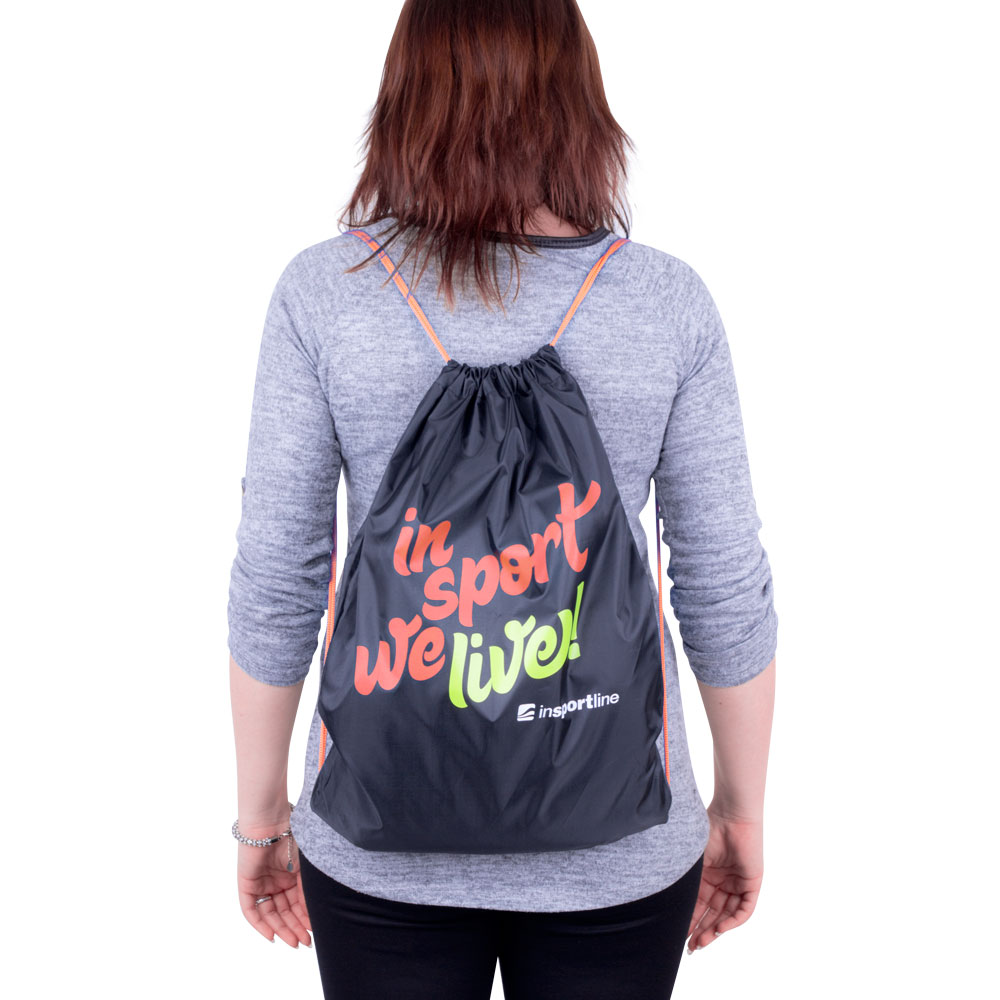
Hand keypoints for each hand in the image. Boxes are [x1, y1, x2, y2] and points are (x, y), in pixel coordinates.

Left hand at [237, 817, 312, 947]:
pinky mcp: (247, 885)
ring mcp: (262, 884)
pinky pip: (251, 910)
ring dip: (281, 929)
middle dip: (295, 928)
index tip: (314, 932)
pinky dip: (260, 924)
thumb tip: (314, 914)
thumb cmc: (293, 838)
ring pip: (270, 914)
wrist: (272, 824)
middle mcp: (276, 882)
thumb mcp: (305, 868)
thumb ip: (307, 891)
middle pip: (284, 912)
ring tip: (293, 941)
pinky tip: (271, 935)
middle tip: (304, 943)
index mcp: (292, 876)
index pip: (297, 904)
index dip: (305, 919)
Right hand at [686, 803, 763, 952]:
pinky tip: (719, 928)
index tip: (677, 936)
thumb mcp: (692, 861)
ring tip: (701, 942)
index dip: (689, 921)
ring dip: (714, 930)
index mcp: (706, 876)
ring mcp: (737, 884)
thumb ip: (684, 880)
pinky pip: (744, 909)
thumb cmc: (707, 830)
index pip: (698, 904)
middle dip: (701, 931)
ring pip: (727, 915)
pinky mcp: (752, 884)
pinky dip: (732, 921)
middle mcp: (722, 883)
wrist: (730, 816)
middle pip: (712, 913)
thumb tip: (661, 899)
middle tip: (690, 948)